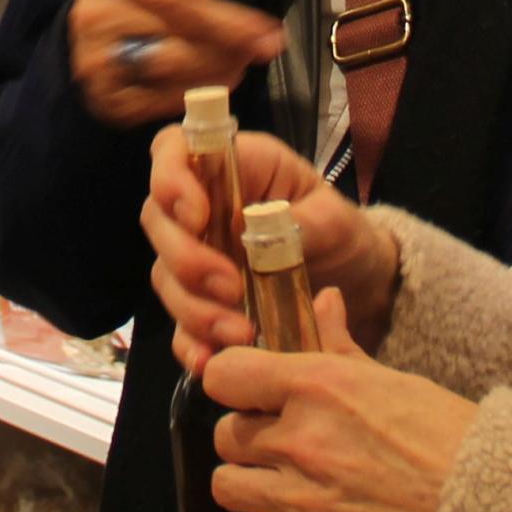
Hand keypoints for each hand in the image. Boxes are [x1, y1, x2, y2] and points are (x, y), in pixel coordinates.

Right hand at [69, 0, 285, 126]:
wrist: (106, 63)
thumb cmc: (146, 10)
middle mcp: (94, 18)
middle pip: (163, 14)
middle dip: (224, 26)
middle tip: (270, 36)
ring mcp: (100, 64)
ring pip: (168, 61)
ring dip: (220, 59)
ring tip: (250, 55)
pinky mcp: (114, 104)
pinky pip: (167, 97)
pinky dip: (204, 86)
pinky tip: (228, 75)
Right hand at [144, 130, 390, 372]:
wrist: (353, 280)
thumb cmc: (339, 230)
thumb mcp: (336, 216)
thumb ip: (304, 218)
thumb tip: (266, 229)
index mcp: (230, 167)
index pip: (171, 150)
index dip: (169, 178)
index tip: (197, 214)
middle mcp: (201, 207)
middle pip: (158, 220)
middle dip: (186, 258)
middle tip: (231, 286)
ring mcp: (196, 256)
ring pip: (165, 276)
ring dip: (194, 307)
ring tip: (241, 331)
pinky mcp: (202, 302)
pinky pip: (179, 324)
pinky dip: (190, 344)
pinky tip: (211, 361)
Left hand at [205, 290, 475, 511]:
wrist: (494, 505)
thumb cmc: (450, 437)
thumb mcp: (393, 379)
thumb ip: (340, 343)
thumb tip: (322, 299)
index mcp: (318, 385)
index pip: (225, 374)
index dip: (232, 383)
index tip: (248, 393)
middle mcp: (300, 439)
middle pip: (225, 435)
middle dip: (248, 439)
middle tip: (280, 446)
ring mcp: (304, 500)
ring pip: (226, 487)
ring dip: (247, 487)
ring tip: (274, 489)